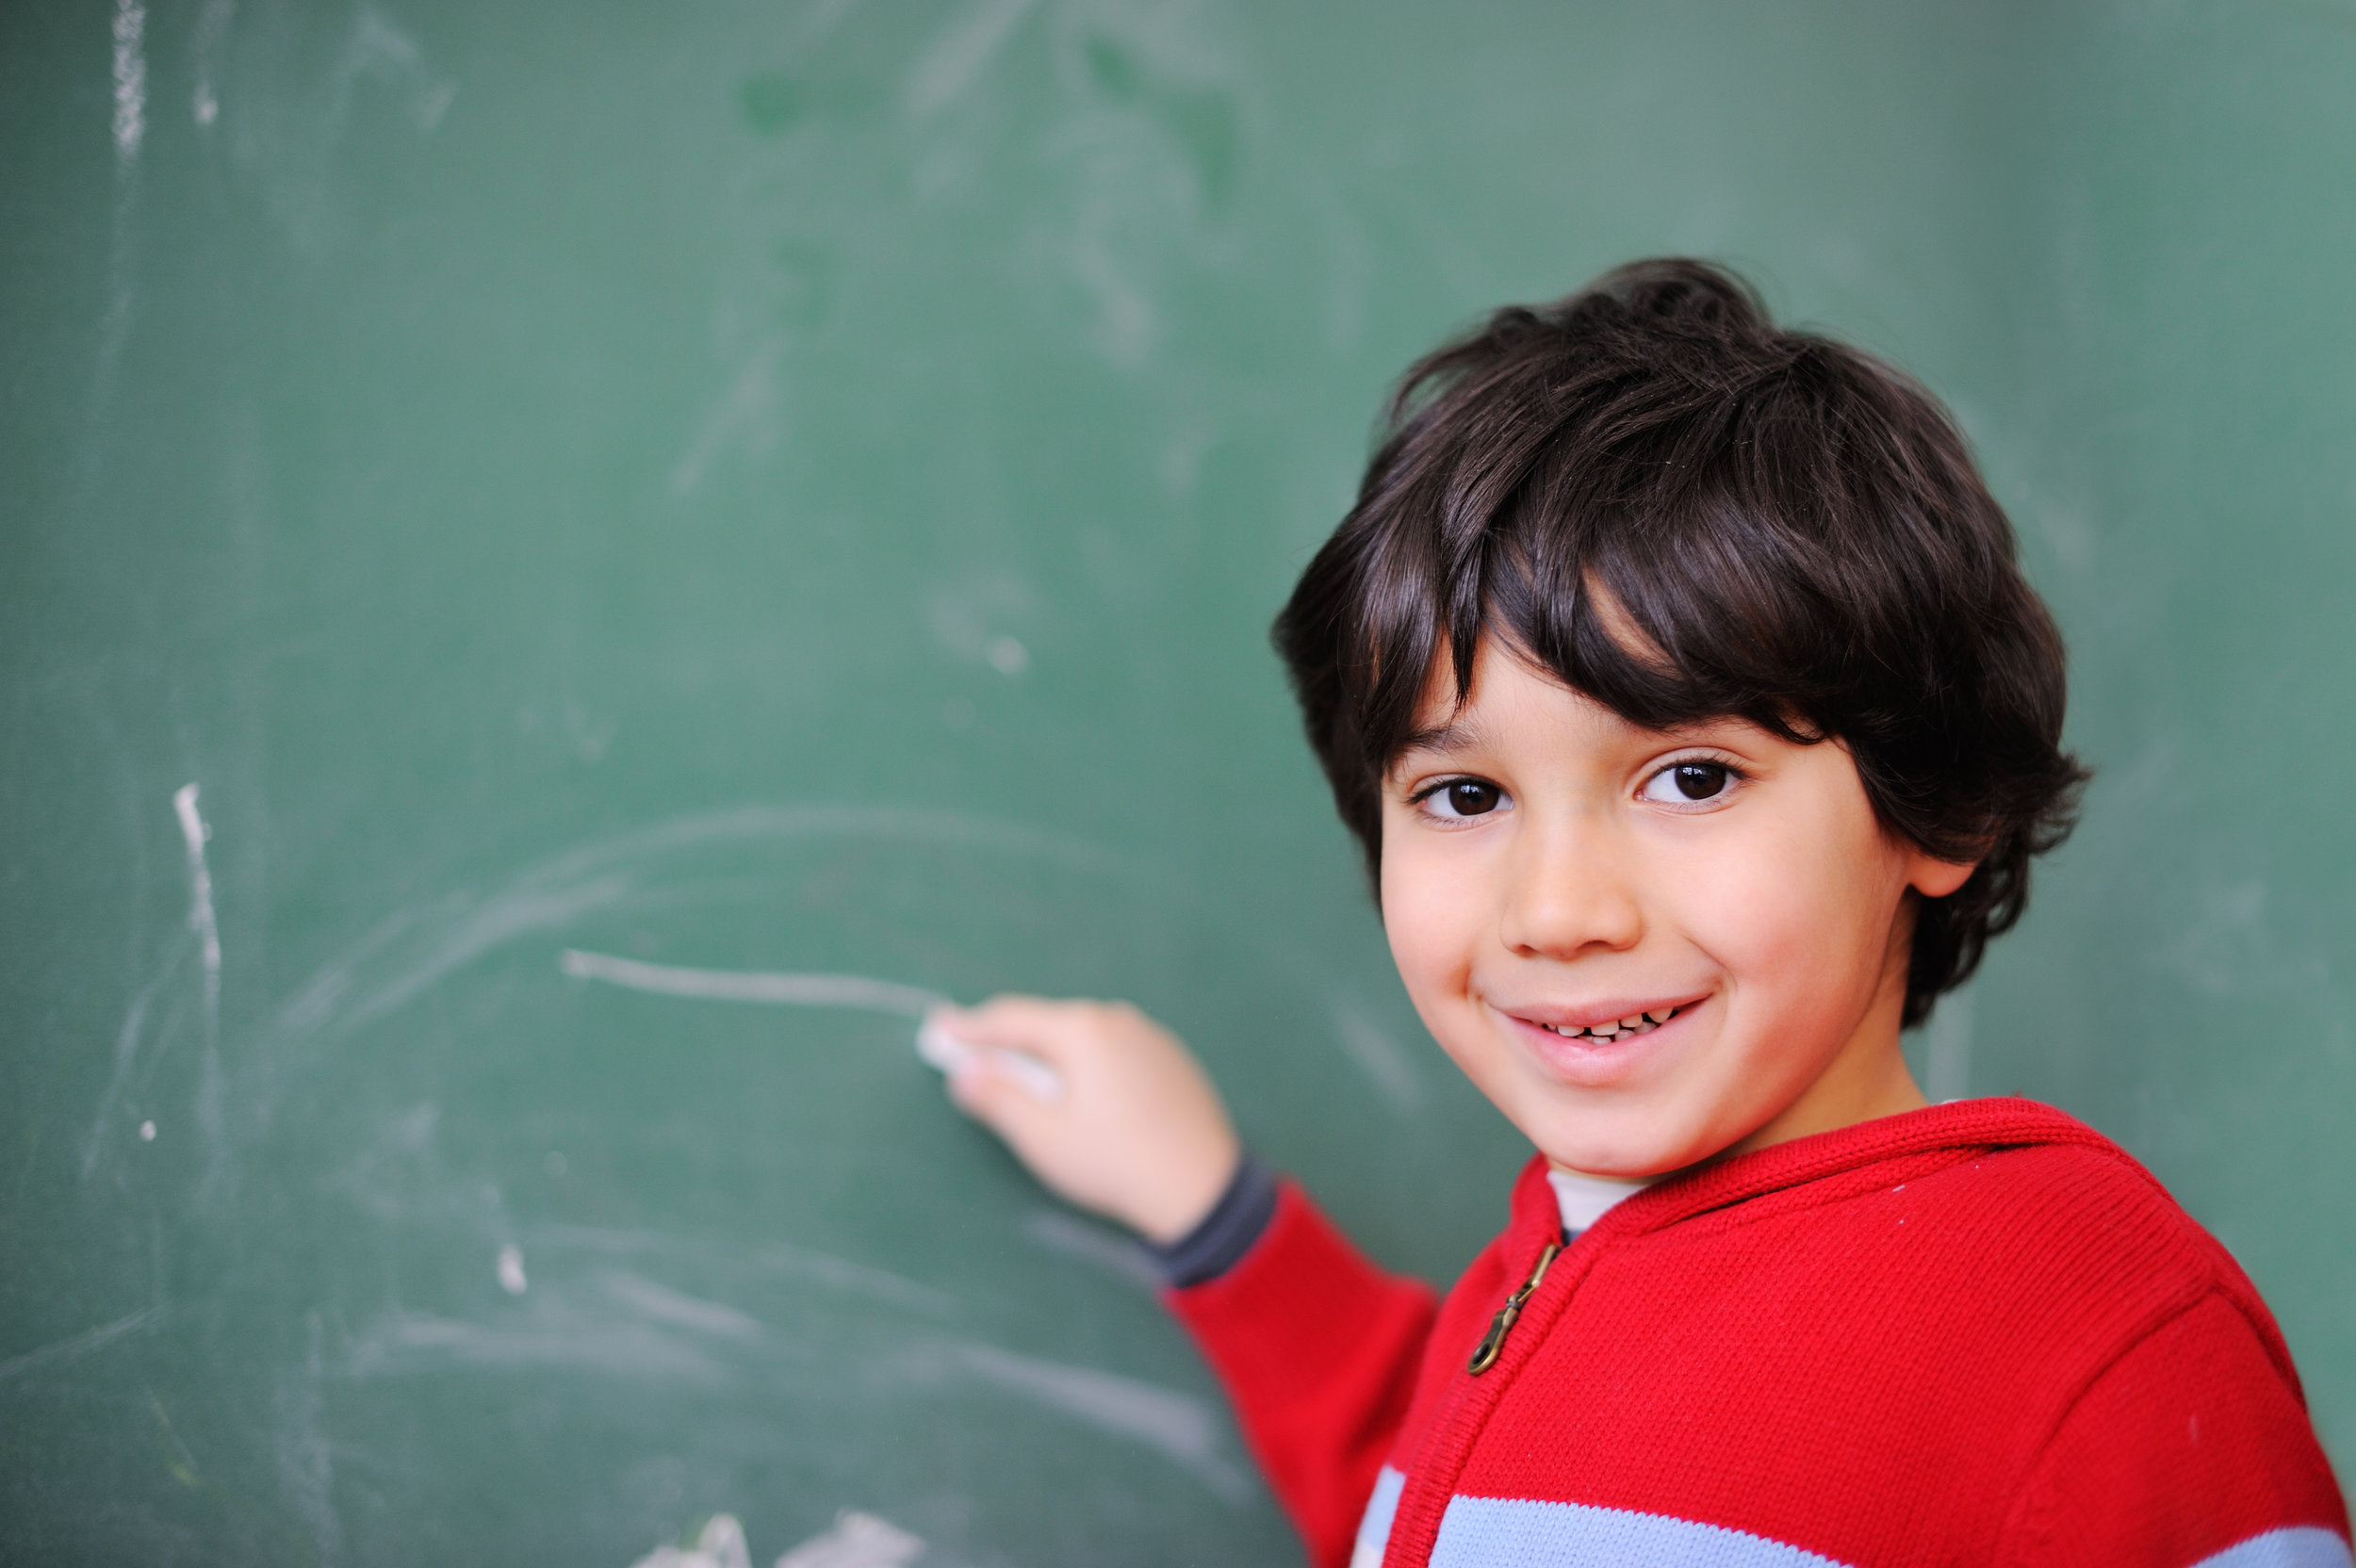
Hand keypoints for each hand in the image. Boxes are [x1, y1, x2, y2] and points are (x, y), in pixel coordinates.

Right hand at [929, 996, 1240, 1245]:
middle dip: (1012, 1044)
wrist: (1200, 1188)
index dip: (970, 1027)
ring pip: (1085, 1040)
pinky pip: (1116, 1054)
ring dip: (1053, 1058)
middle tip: (978, 1057)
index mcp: (1082, 1031)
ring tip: (1032, 1085)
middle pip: (1049, 1026)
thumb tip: (965, 1074)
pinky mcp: (1172, 1061)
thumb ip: (998, 1098)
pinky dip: (1089, 1068)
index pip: (1011, 1020)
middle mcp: (1117, 1021)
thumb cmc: (1114, 1163)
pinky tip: (1086, 1099)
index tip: (941, 1026)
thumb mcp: (1042, 1137)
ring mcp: (1150, 1038)